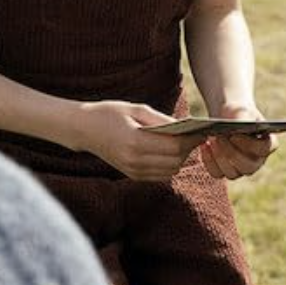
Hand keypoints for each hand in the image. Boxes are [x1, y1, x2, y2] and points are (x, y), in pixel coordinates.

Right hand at [68, 101, 204, 180]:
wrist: (83, 129)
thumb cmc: (109, 113)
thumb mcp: (136, 109)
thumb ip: (162, 120)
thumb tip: (186, 127)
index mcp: (135, 142)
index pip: (174, 147)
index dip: (192, 140)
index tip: (202, 130)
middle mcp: (134, 161)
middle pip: (175, 161)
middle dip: (188, 149)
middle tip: (196, 136)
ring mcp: (133, 171)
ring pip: (170, 170)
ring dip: (180, 158)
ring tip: (182, 142)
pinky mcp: (132, 175)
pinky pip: (160, 175)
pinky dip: (169, 165)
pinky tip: (169, 151)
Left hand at [200, 102, 275, 180]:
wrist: (228, 119)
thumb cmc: (239, 114)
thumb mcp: (243, 110)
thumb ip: (243, 117)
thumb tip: (238, 126)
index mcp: (268, 145)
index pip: (264, 150)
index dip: (249, 145)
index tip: (234, 135)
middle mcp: (258, 161)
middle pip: (248, 167)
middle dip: (231, 153)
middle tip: (219, 138)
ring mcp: (242, 169)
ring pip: (232, 173)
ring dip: (219, 157)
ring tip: (212, 140)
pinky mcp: (226, 172)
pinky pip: (217, 173)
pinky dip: (209, 161)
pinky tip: (205, 146)